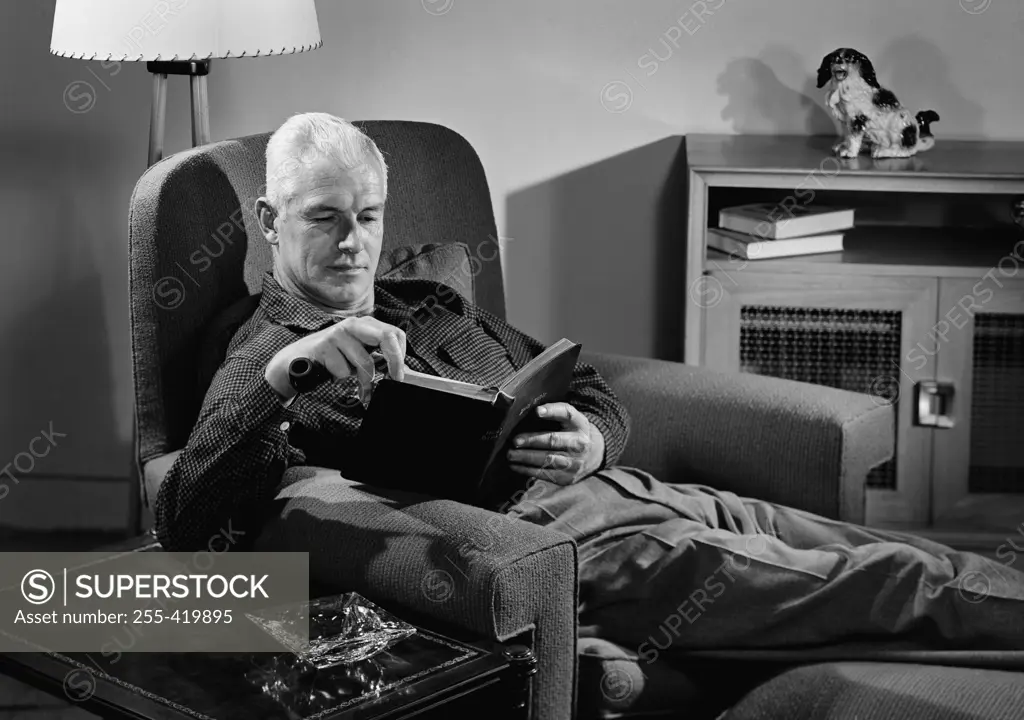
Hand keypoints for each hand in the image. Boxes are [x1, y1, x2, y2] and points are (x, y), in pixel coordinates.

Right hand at [265, 316, 406, 402]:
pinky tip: (332, 372)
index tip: (400, 374)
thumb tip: (404, 373)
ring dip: (364, 381)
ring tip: (360, 389)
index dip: (401, 355)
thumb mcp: (359, 356)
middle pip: (386, 337)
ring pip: (365, 361)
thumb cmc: (332, 359)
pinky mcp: (325, 345)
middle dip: (394, 362)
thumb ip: (379, 359)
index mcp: (366, 325)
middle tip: (394, 380)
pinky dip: (342, 378)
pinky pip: (344, 370)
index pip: (395, 334)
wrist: (297, 360)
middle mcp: (354, 324)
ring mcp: (338, 333)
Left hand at [506, 403, 604, 485]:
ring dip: (527, 458)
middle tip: (515, 441)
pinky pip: (545, 474)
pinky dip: (528, 470)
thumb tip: (536, 411)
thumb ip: (556, 411)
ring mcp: (574, 463)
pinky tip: (516, 466)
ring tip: (511, 454)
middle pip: (553, 440)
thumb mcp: (572, 419)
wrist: (596, 455)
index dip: (552, 411)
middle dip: (533, 441)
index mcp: (580, 425)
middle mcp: (579, 444)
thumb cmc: (576, 433)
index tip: (537, 412)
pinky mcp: (567, 477)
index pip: (567, 414)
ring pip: (548, 460)